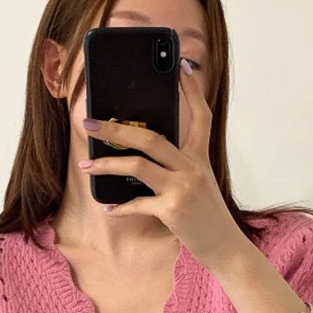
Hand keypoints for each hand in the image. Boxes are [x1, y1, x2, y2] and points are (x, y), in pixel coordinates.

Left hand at [78, 57, 245, 271]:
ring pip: (138, 165)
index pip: (200, 115)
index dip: (191, 89)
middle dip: (116, 129)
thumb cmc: (207, 215)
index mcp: (201, 157)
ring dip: (107, 164)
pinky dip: (121, 207)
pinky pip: (138, 204)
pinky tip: (109, 207)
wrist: (225, 246)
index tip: (180, 65)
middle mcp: (192, 167)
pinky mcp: (172, 210)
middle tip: (90, 123)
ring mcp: (182, 188)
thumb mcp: (199, 183)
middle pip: (150, 137)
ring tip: (87, 165)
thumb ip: (178, 166)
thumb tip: (140, 154)